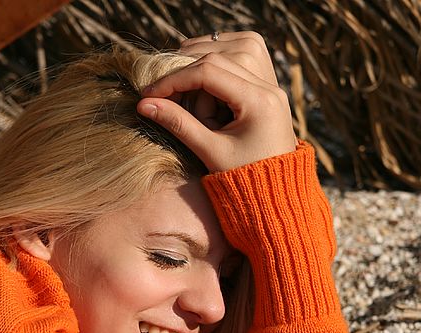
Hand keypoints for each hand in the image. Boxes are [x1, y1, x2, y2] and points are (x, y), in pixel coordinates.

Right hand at [137, 31, 296, 172]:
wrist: (276, 192)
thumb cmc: (243, 179)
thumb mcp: (209, 152)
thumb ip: (179, 125)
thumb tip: (144, 105)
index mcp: (259, 102)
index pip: (208, 72)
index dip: (174, 79)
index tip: (150, 94)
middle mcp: (270, 86)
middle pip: (218, 56)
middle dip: (186, 73)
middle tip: (164, 96)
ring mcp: (272, 83)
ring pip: (229, 51)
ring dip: (202, 66)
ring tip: (187, 96)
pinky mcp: (268, 86)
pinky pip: (240, 59)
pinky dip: (217, 67)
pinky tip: (203, 87)